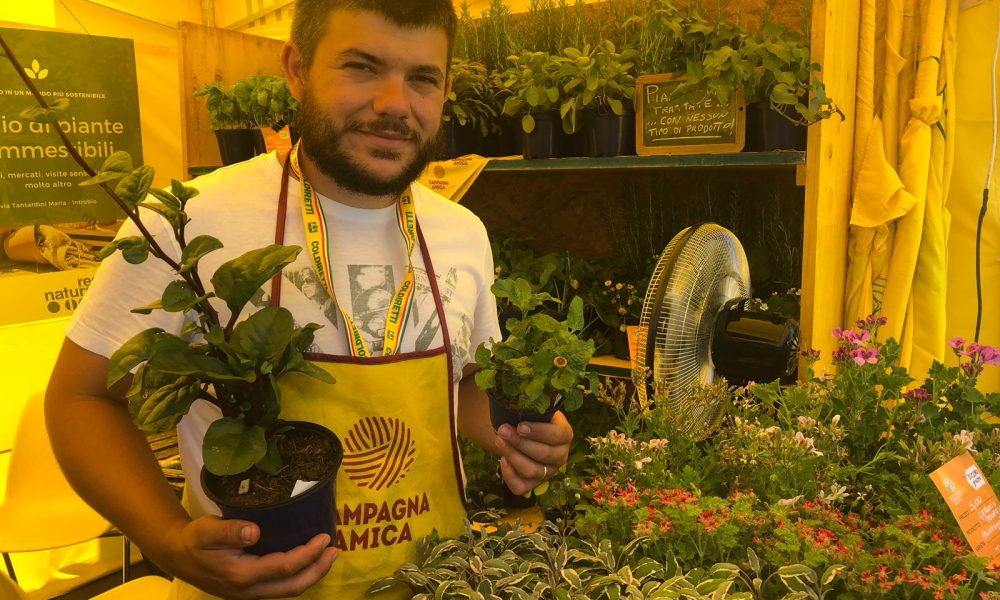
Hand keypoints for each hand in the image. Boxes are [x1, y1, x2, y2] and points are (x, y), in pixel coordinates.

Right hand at [160, 515, 337, 598]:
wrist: (177, 556)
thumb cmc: (194, 540)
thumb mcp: (207, 530)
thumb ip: (230, 532)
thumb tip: (254, 532)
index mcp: (241, 574)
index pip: (284, 566)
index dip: (308, 553)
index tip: (324, 537)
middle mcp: (249, 589)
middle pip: (293, 586)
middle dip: (318, 569)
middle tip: (335, 549)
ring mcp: (250, 593)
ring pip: (288, 590)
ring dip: (311, 575)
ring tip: (328, 556)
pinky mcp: (250, 590)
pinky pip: (280, 587)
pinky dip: (298, 576)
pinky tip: (307, 562)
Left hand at [494, 410, 573, 495]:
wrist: (523, 432)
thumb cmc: (529, 418)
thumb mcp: (534, 409)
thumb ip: (530, 405)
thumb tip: (517, 393)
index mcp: (565, 435)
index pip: (557, 435)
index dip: (539, 432)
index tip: (520, 425)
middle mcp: (561, 455)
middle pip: (543, 454)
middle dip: (519, 442)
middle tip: (502, 430)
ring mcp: (548, 472)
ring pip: (531, 471)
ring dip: (512, 455)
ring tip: (498, 440)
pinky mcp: (534, 484)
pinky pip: (521, 487)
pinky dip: (509, 475)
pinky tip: (502, 460)